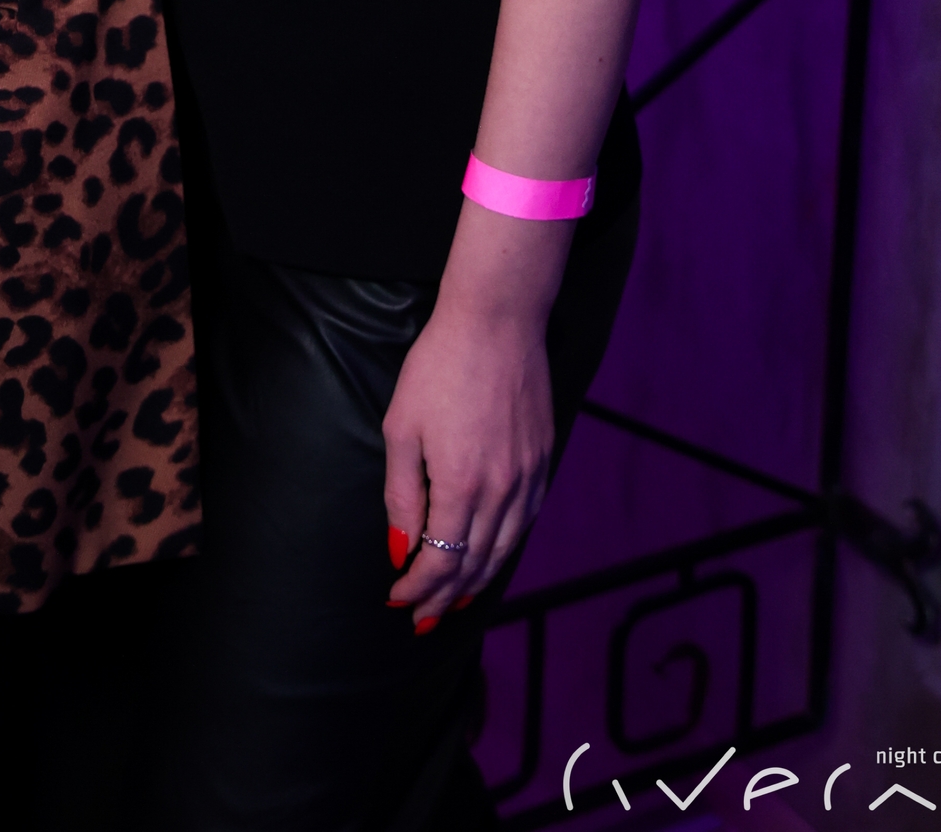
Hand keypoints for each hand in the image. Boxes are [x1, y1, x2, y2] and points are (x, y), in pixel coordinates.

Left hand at [381, 297, 554, 628]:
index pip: (441, 560)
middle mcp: (502, 490)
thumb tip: (401, 549)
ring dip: (478, 582)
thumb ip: (402, 494)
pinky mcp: (543, 459)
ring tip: (455, 603)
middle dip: (445, 597)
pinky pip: (525, 521)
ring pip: (504, 549)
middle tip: (422, 618)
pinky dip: (505, 549)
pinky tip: (492, 556)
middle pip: (474, 564)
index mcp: (462, 484)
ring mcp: (528, 476)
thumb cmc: (438, 367)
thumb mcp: (402, 427)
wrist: (496, 322)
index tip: (398, 600)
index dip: (418, 587)